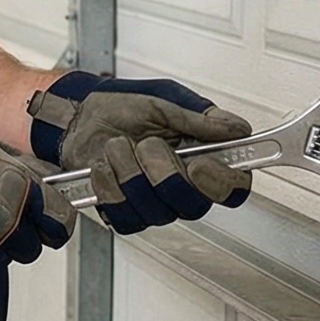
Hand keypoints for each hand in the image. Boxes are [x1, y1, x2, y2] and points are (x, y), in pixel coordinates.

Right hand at [0, 123, 73, 286]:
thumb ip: (21, 173)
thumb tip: (43, 185)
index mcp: (20, 194)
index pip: (59, 223)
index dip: (54, 222)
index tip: (48, 221)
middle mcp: (7, 226)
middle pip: (33, 248)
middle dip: (23, 236)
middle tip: (4, 221)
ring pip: (4, 260)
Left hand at [27, 72, 252, 234]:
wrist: (82, 116)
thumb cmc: (123, 108)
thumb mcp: (164, 103)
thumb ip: (200, 118)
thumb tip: (236, 128)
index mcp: (203, 159)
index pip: (233, 188)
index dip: (221, 183)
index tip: (199, 163)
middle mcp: (183, 187)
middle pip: (194, 206)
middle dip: (165, 174)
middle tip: (148, 145)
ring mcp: (155, 204)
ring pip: (157, 212)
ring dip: (130, 174)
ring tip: (118, 147)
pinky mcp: (126, 214)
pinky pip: (125, 217)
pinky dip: (110, 187)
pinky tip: (104, 166)